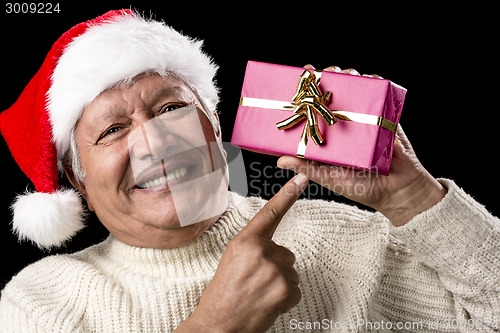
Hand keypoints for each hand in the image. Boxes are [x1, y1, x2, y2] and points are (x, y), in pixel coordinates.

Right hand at [177, 174, 307, 332]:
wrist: (218, 325)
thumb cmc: (223, 295)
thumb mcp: (233, 261)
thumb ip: (256, 249)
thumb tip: (286, 251)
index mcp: (245, 241)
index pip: (270, 213)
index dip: (287, 194)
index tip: (301, 178)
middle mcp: (261, 252)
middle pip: (287, 254)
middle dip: (277, 268)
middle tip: (255, 284)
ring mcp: (275, 271)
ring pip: (292, 274)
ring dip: (280, 285)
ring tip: (259, 295)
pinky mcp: (285, 290)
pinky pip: (296, 291)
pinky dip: (285, 300)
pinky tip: (267, 305)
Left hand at [277, 66, 446, 226]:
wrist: (398, 190)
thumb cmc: (362, 187)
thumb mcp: (330, 177)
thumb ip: (307, 168)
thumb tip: (280, 160)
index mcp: (328, 136)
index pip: (313, 109)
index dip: (307, 94)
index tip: (301, 78)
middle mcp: (344, 124)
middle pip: (333, 94)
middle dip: (328, 78)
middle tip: (324, 74)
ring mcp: (364, 119)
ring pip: (354, 90)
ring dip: (349, 77)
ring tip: (344, 74)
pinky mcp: (384, 116)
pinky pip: (378, 94)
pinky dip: (373, 82)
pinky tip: (367, 77)